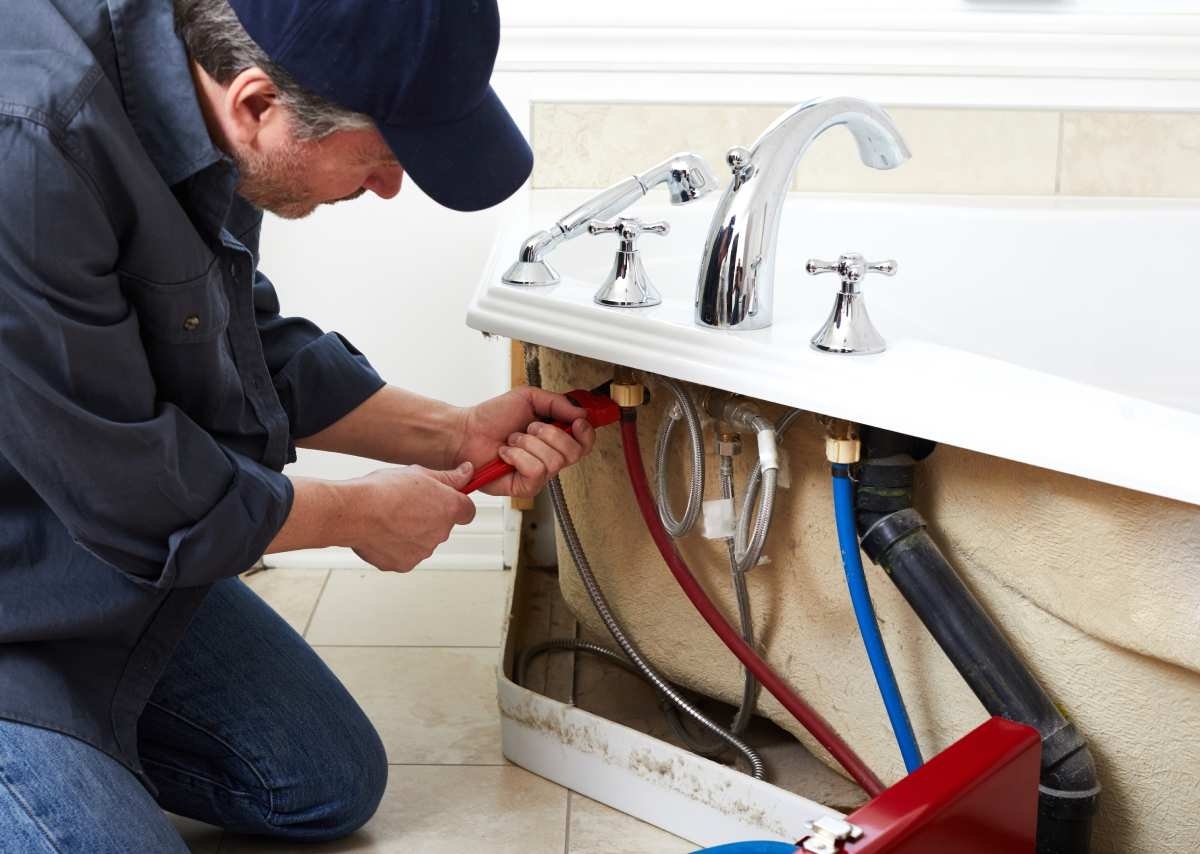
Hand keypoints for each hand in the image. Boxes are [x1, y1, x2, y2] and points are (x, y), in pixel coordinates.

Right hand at [347, 463, 476, 571]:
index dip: (455, 503)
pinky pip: (403, 554)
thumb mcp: (420, 473)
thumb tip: (467, 473)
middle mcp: (440, 534)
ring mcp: (422, 551)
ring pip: (422, 540)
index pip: (467, 511)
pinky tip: (382, 531)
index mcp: (449, 509)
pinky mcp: (403, 564)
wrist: (355, 513)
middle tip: (407, 503)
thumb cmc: (383, 491)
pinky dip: (395, 545)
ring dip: (412, 531)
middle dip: (429, 517)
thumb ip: (449, 477)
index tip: (445, 498)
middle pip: (442, 526)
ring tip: (390, 516)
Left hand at [455, 387, 596, 497]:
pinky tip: (506, 454)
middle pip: (574, 453)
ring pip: (553, 461)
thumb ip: (558, 402)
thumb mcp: (529, 398)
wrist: (467, 432)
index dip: (585, 433)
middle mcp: (550, 457)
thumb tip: (582, 413)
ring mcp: (539, 474)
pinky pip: (535, 471)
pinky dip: (518, 457)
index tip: (576, 422)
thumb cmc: (492, 417)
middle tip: (529, 428)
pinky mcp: (525, 487)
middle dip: (550, 434)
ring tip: (513, 440)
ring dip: (528, 444)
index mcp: (555, 437)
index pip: (585, 442)